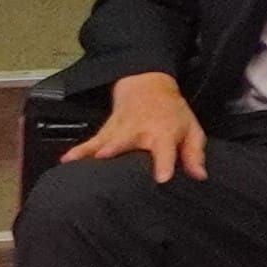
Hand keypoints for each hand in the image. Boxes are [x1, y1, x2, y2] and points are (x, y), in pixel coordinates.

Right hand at [74, 68, 207, 183]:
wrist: (147, 87)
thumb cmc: (172, 113)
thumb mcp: (191, 130)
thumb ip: (194, 154)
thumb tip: (199, 176)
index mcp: (163, 133)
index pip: (165, 149)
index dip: (164, 164)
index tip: (162, 178)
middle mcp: (138, 132)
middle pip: (127, 143)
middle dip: (117, 152)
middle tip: (107, 163)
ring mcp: (119, 132)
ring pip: (104, 143)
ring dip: (92, 154)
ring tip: (79, 169)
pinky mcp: (105, 132)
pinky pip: (90, 143)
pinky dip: (79, 151)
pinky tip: (66, 161)